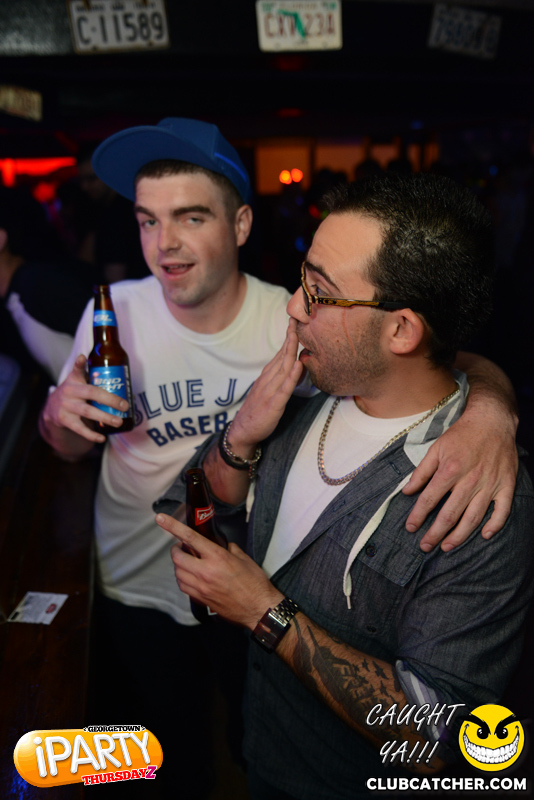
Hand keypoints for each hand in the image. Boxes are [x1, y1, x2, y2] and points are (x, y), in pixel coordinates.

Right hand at [41, 354, 128, 445]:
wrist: (52, 409)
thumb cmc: (73, 392)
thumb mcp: (77, 381)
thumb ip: (92, 377)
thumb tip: (120, 384)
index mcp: (74, 380)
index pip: (78, 370)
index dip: (80, 364)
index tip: (82, 357)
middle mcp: (69, 392)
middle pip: (91, 394)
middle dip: (110, 399)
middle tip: (125, 406)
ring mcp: (66, 406)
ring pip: (88, 412)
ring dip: (105, 417)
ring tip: (119, 421)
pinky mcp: (64, 420)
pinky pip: (80, 429)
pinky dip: (91, 435)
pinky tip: (102, 438)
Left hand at [156, 513, 282, 628]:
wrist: (258, 608)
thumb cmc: (255, 582)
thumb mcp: (244, 558)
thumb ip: (229, 549)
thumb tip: (221, 546)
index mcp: (217, 557)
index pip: (190, 538)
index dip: (172, 526)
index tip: (160, 518)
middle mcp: (205, 572)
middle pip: (177, 557)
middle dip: (176, 550)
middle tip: (182, 547)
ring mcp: (201, 587)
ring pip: (178, 573)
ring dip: (179, 565)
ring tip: (189, 562)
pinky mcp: (200, 599)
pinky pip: (183, 586)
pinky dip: (183, 578)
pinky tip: (192, 576)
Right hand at [228, 318, 304, 456]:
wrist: (242, 431)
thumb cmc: (258, 411)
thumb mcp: (269, 390)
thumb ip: (281, 376)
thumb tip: (296, 361)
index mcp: (268, 376)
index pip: (281, 352)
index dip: (289, 336)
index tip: (296, 320)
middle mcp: (268, 380)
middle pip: (282, 355)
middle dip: (291, 337)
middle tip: (298, 318)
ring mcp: (270, 391)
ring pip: (283, 367)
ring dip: (291, 350)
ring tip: (299, 334)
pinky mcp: (273, 405)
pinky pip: (284, 388)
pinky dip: (291, 376)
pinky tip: (299, 365)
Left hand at [403, 404, 517, 550]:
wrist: (492, 421)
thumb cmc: (461, 435)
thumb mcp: (436, 449)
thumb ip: (421, 472)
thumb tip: (407, 492)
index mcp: (450, 470)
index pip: (429, 500)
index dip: (418, 516)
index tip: (410, 528)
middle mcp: (470, 480)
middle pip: (450, 515)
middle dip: (435, 534)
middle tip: (425, 546)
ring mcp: (490, 484)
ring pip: (473, 518)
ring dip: (459, 536)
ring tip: (446, 547)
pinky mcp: (506, 485)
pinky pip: (502, 511)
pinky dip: (494, 525)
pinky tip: (484, 536)